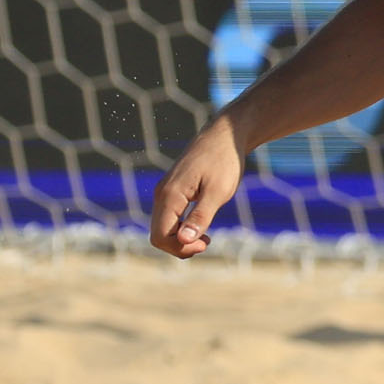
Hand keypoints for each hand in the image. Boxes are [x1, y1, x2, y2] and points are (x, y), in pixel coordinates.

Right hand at [149, 118, 242, 258]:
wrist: (225, 135)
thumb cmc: (224, 161)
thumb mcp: (218, 191)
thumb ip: (200, 216)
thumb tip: (183, 240)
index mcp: (170, 194)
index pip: (160, 236)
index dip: (180, 248)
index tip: (206, 242)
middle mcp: (161, 193)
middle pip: (158, 234)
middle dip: (180, 246)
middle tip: (207, 241)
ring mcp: (165, 191)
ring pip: (163, 227)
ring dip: (181, 239)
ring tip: (206, 237)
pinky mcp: (172, 190)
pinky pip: (169, 217)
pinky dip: (181, 228)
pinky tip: (201, 226)